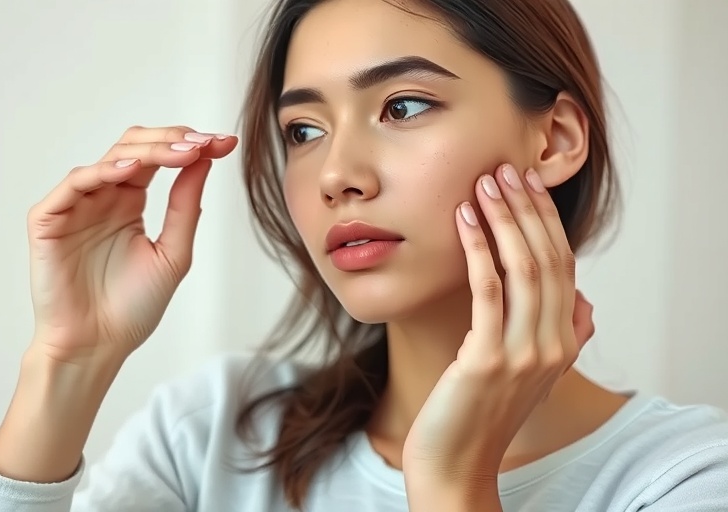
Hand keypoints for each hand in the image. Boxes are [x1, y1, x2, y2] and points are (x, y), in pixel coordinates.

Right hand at [26, 126, 237, 365]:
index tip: (224, 143)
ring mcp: (76, 206)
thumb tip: (204, 160)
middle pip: (134, 148)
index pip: (158, 159)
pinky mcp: (49, 219)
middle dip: (172, 140)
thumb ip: (185, 207)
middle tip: (205, 143)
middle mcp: (103, 197)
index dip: (190, 146)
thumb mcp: (173, 254)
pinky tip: (130, 170)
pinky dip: (101, 172)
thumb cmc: (133, 308)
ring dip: (148, 151)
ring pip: (109, 159)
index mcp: (130, 203)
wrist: (96, 346)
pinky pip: (74, 184)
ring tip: (182, 152)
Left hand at [402, 164, 587, 506]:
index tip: (526, 183)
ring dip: (504, 220)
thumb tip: (583, 301)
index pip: (563, 265)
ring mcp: (524, 353)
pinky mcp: (489, 358)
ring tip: (485, 183)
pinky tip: (463, 220)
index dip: (546, 220)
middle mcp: (553, 344)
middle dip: (527, 209)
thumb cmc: (479, 411)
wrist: (455, 461)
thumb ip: (560, 336)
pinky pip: (488, 290)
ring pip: (524, 268)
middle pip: (548, 259)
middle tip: (504, 169)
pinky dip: (478, 249)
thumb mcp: (528, 372)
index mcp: (564, 341)